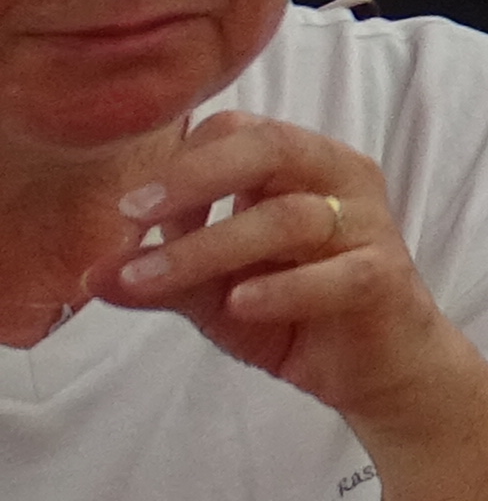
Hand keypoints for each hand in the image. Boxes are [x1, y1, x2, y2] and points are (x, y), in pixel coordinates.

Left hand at [98, 113, 474, 434]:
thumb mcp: (215, 294)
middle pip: (272, 148)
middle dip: (195, 177)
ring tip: (150, 280)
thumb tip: (92, 275)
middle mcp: (340, 179)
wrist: (376, 367)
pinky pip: (335, 274)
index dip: (181, 164)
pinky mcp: (382, 278)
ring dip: (211, 247)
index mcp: (301, 166)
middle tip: (132, 214)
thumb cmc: (296, 312)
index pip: (240, 132)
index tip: (129, 213)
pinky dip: (283, 287)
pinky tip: (239, 303)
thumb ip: (162, 278)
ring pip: (290, 217)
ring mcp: (367, 226)